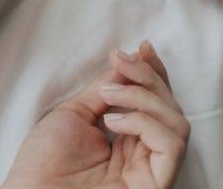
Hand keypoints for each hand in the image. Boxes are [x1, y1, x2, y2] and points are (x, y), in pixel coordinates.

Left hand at [1, 41, 188, 188]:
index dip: (152, 72)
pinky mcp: (154, 186)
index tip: (141, 47)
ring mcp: (150, 171)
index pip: (154, 102)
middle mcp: (142, 154)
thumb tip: (124, 63)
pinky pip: (171, 145)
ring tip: (108, 95)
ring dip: (144, 96)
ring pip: (177, 122)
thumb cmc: (44, 162)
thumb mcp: (74, 113)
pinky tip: (114, 120)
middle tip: (119, 61)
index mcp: (125, 139)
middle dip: (147, 76)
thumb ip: (103, 89)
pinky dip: (145, 122)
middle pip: (170, 107)